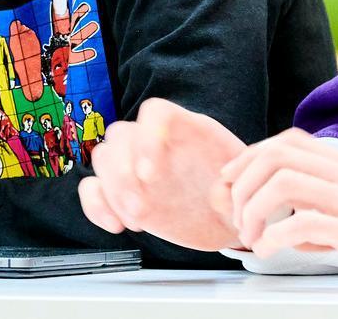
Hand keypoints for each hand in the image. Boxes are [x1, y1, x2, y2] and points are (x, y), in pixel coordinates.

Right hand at [77, 98, 243, 251]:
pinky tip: (116, 226)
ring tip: (136, 220)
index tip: (151, 173)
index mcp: (187, 130)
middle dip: (123, 172)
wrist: (224, 219)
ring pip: (103, 158)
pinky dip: (96, 205)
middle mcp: (156, 143)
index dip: (146, 137)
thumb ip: (234, 190)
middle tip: (140, 208)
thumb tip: (218, 192)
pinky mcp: (122, 191)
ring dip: (111, 190)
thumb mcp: (243, 192)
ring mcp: (135, 165)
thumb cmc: (234, 199)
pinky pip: (94, 187)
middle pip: (120, 135)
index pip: (155, 112)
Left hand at [219, 129, 337, 290]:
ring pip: (281, 182)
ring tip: (250, 235)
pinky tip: (270, 250)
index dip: (251, 158)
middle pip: (275, 155)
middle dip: (241, 180)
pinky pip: (303, 225)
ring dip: (252, 209)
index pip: (289, 143)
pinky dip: (274, 237)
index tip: (234, 181)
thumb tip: (304, 230)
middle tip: (233, 210)